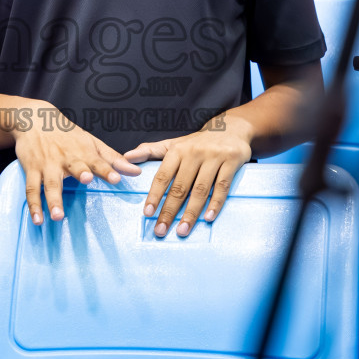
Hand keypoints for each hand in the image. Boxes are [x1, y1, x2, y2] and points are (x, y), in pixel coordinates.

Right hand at [14, 109, 140, 225]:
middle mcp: (66, 158)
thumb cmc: (68, 134)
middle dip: (80, 172)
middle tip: (86, 180)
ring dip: (53, 199)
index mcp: (83, 152)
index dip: (107, 169)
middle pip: (74, 166)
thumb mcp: (92, 143)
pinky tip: (37, 219)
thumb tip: (136, 172)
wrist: (35, 119)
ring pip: (50, 182)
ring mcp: (48, 164)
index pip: (98, 161)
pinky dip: (34, 205)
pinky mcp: (32, 169)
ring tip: (57, 216)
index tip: (116, 178)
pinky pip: (31, 188)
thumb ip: (113, 159)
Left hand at [125, 122, 251, 237]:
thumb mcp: (174, 143)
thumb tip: (126, 157)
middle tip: (160, 230)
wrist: (232, 128)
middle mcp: (194, 153)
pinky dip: (215, 203)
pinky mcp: (231, 162)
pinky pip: (222, 186)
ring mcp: (213, 157)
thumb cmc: (197, 142)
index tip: (147, 213)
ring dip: (191, 213)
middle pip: (180, 187)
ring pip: (200, 190)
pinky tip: (208, 218)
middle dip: (169, 211)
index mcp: (177, 150)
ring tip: (182, 230)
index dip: (154, 195)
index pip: (163, 175)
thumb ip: (150, 151)